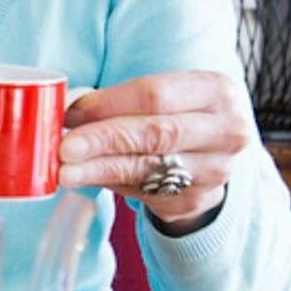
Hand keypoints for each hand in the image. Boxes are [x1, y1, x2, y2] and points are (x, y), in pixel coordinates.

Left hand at [58, 70, 253, 233]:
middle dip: (102, 139)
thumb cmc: (173, 116)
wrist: (209, 156)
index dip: (108, 103)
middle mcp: (226, 130)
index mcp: (216, 90)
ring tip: (66, 170)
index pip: (155, 94)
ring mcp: (216, 169)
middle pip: (154, 132)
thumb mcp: (160, 98)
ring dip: (98, 168)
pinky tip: (87, 178)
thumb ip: (119, 102)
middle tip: (64, 147)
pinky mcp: (198, 199)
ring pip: (147, 168)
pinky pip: (145, 192)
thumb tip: (66, 110)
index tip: (71, 112)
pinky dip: (110, 183)